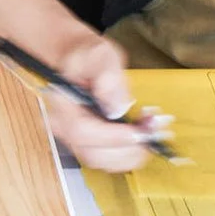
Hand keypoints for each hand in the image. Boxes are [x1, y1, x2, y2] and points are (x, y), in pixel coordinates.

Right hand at [46, 36, 171, 172]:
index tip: (138, 132)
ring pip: (102, 161)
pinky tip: (143, 133)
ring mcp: (74, 139)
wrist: (80, 62)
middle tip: (153, 130)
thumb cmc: (87, 57)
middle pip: (92, 154)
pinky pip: (108, 157)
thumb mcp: (99, 54)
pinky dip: (129, 151)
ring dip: (132, 152)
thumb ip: (108, 76)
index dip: (112, 137)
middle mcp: (63, 128)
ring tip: (151, 129)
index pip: (81, 131)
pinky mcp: (88, 143)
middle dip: (128, 148)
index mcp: (61, 104)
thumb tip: (118, 105)